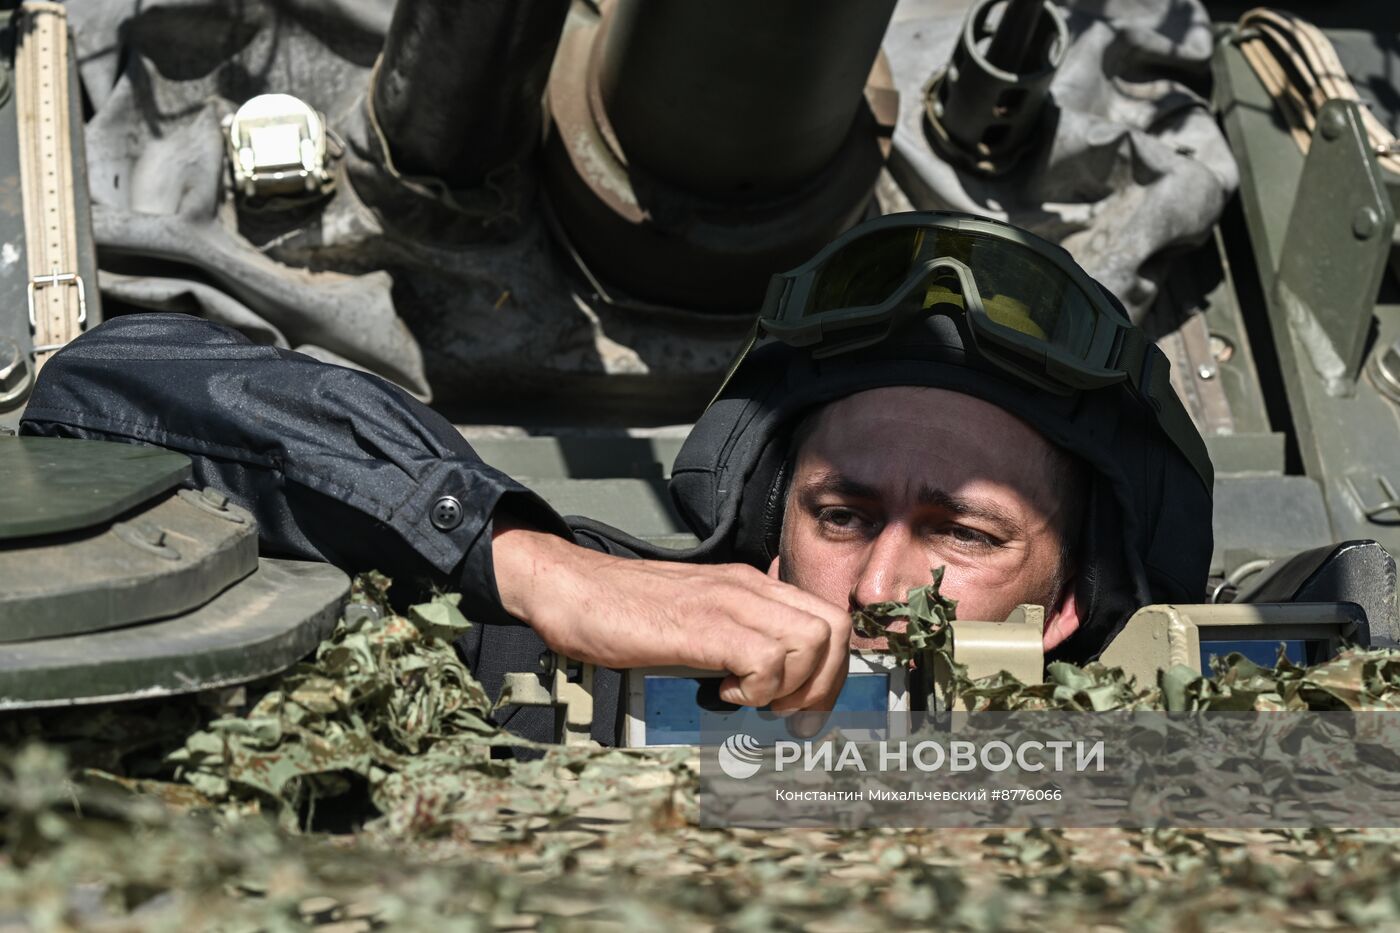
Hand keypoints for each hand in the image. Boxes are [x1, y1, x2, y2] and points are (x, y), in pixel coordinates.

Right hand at [491, 521, 850, 710]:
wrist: (572, 588)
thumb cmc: (624, 610)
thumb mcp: (697, 618)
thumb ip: (734, 637)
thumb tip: (768, 682)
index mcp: (751, 586)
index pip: (829, 618)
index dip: (831, 669)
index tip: (804, 705)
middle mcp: (748, 588)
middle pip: (833, 629)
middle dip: (823, 683)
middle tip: (785, 712)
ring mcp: (727, 603)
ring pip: (810, 642)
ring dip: (790, 686)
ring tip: (751, 699)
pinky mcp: (701, 627)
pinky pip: (764, 660)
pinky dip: (755, 688)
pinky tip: (720, 692)